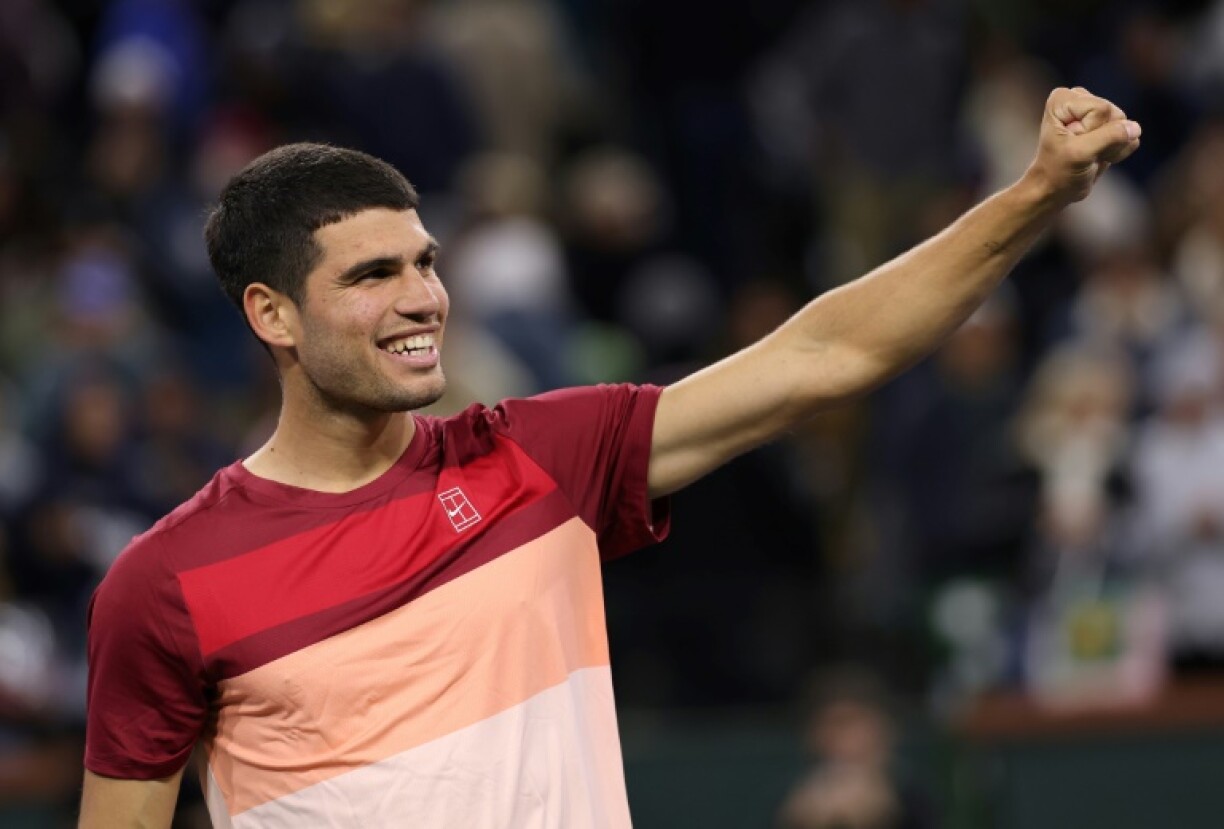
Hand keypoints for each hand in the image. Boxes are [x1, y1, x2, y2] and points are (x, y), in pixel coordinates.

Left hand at [1024, 86, 1140, 204]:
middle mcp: (1079, 99)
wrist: (1056, 190)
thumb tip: (1135, 128)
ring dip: (1111, 147)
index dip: (1092, 131)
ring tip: (1089, 156)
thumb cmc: (1058, 172)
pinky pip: (1130, 134)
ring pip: (1125, 125)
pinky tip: (1099, 156)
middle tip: (1083, 153)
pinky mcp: (1107, 125)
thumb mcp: (1080, 154)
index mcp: (1064, 99)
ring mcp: (1095, 112)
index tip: (1073, 145)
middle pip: (1115, 114)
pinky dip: (1117, 151)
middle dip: (1104, 139)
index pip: (1101, 109)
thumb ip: (1109, 137)